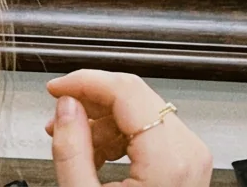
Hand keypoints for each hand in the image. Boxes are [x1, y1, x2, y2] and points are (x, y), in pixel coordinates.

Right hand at [46, 70, 211, 186]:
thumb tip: (66, 107)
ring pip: (138, 111)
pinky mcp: (185, 164)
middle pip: (133, 97)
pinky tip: (95, 152)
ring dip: (101, 119)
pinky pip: (147, 130)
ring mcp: (190, 157)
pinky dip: (118, 135)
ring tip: (71, 140)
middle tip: (57, 114)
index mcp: (169, 158)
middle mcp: (188, 151)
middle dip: (90, 102)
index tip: (56, 88)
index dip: (84, 81)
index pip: (125, 89)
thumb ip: (72, 149)